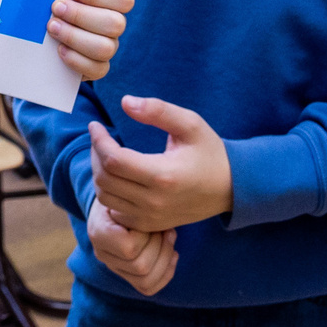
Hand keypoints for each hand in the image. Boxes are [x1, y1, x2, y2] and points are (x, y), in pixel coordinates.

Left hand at [51, 0, 134, 78]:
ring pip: (105, 47)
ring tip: (52, 27)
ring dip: (75, 37)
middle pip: (114, 24)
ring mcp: (109, 47)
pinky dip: (77, 60)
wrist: (43, 27)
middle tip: (55, 8)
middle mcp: (116, 23)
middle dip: (82, 16)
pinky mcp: (97, 67)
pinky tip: (59, 51)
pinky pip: (97, 69)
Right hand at [86, 197, 177, 296]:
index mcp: (99, 232)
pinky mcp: (127, 275)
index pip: (129, 247)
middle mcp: (102, 253)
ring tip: (169, 238)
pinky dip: (166, 273)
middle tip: (167, 229)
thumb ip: (137, 197)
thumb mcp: (128, 187)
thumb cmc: (127, 189)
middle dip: (160, 247)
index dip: (146, 234)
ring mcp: (114, 266)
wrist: (119, 196)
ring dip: (165, 258)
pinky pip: (149, 288)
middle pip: (140, 267)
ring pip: (145, 281)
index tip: (153, 215)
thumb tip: (150, 201)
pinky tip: (172, 254)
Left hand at [90, 100, 233, 232]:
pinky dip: (110, 194)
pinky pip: (115, 212)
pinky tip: (118, 177)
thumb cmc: (210, 152)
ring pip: (105, 197)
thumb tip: (125, 102)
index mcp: (163, 175)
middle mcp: (154, 201)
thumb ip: (158, 110)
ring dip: (100, 174)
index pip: (113, 160)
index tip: (95, 125)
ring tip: (107, 155)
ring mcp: (151, 216)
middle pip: (105, 179)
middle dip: (95, 154)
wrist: (230, 188)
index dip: (98, 140)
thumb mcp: (190, 124)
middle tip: (100, 138)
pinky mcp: (151, 224)